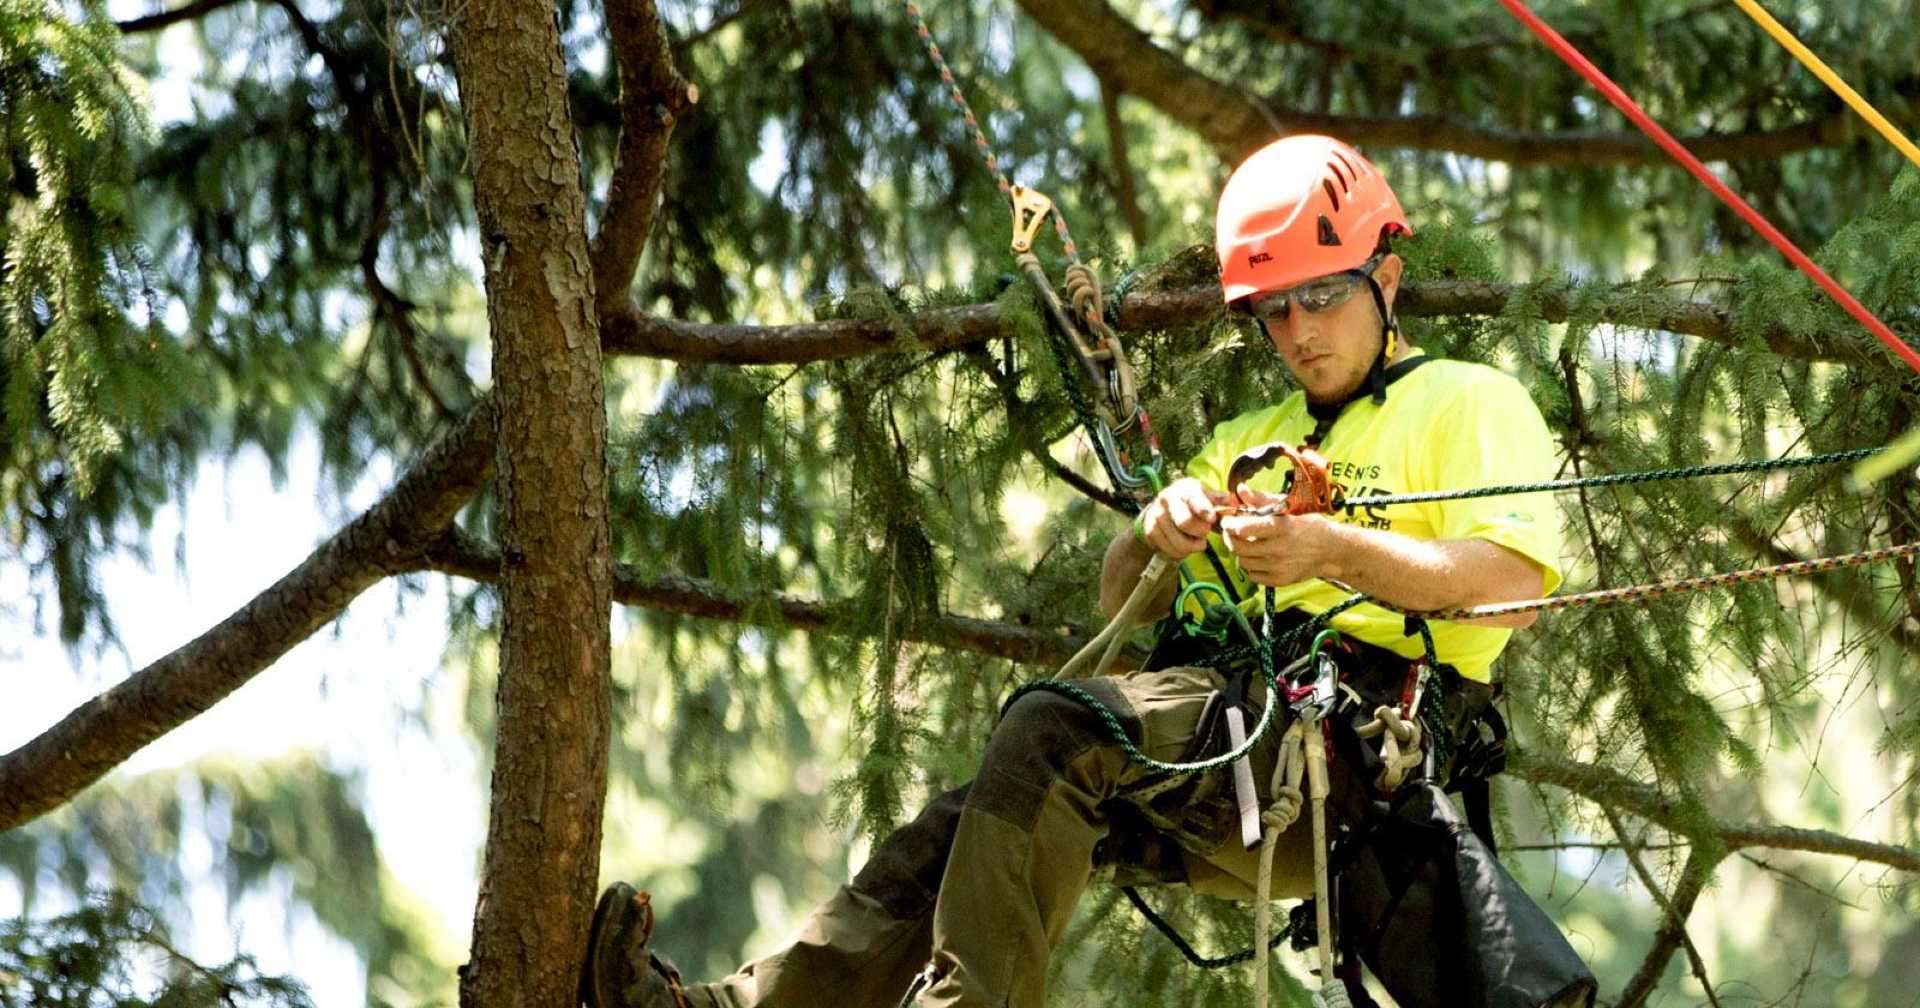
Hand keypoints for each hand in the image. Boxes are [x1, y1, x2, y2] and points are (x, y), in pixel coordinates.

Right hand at [1137, 478, 1232, 559]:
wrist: (1161, 509)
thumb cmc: (1190, 503)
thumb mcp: (1204, 496)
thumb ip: (1219, 500)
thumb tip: (1231, 502)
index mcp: (1183, 489)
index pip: (1193, 498)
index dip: (1203, 509)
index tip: (1212, 518)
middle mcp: (1167, 499)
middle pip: (1185, 523)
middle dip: (1200, 531)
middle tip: (1206, 532)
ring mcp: (1157, 516)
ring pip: (1179, 542)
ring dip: (1193, 546)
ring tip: (1197, 540)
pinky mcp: (1151, 532)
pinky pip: (1171, 550)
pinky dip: (1182, 552)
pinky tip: (1185, 544)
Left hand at [1219, 491, 1337, 587]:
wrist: (1331, 551)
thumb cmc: (1310, 525)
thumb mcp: (1289, 507)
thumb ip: (1262, 499)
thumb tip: (1241, 490)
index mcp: (1281, 527)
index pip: (1244, 529)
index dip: (1230, 524)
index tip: (1228, 521)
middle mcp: (1279, 549)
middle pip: (1238, 547)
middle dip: (1230, 538)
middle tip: (1232, 532)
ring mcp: (1278, 567)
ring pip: (1243, 562)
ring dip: (1241, 552)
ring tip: (1249, 543)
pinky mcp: (1279, 580)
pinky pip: (1252, 575)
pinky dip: (1251, 566)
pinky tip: (1259, 557)